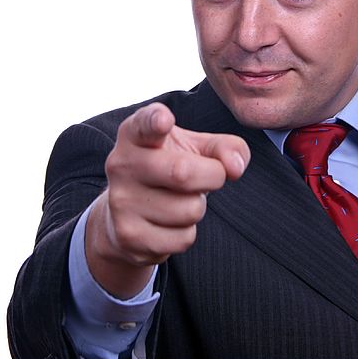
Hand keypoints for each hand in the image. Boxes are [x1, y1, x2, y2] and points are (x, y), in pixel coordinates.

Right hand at [85, 102, 249, 298]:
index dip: (155, 121)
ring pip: (190, 210)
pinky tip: (168, 223)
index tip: (164, 120)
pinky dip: (186, 233)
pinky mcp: (129, 236)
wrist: (125, 213)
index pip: (144, 124)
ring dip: (197, 207)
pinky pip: (183, 238)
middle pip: (183, 173)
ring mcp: (121, 202)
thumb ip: (223, 147)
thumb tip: (236, 167)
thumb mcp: (194, 148)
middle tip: (209, 175)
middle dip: (212, 176)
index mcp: (135, 135)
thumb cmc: (168, 169)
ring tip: (178, 199)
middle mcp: (122, 165)